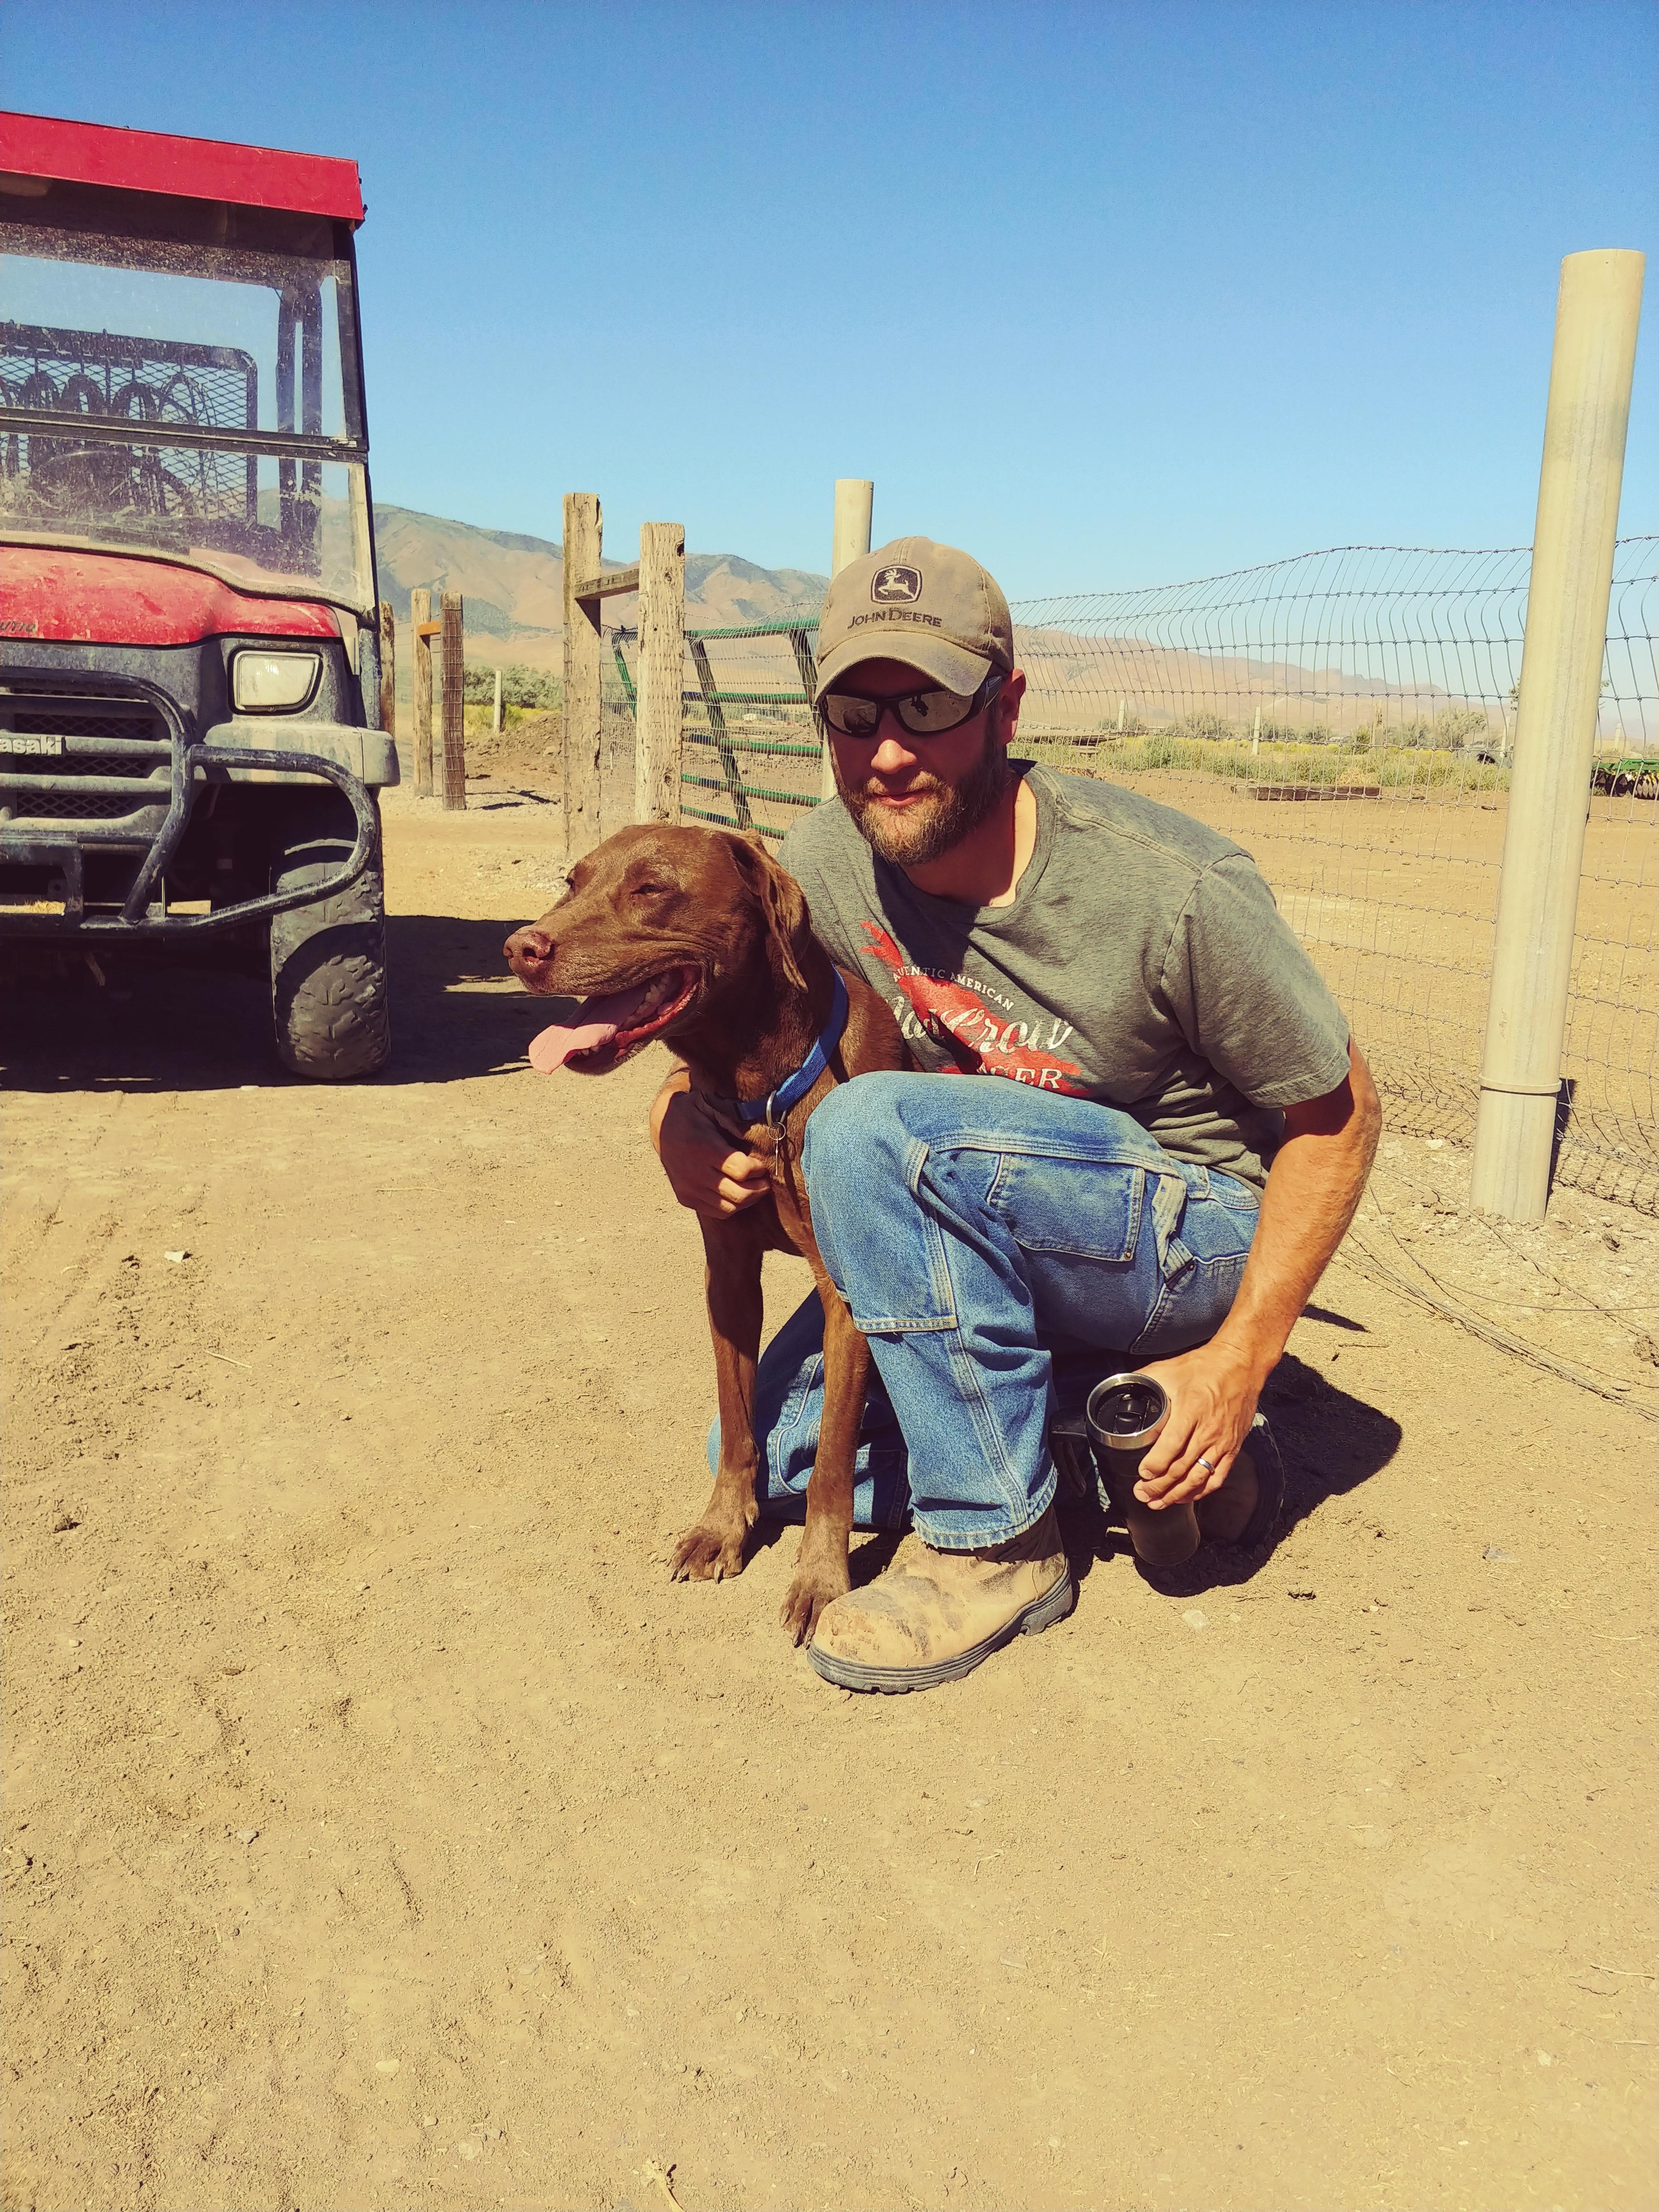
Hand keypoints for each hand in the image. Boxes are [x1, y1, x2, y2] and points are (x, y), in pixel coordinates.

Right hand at [656, 1088, 769, 1217]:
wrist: (661, 1127)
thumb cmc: (693, 1114)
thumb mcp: (711, 1107)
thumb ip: (733, 1120)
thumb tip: (762, 1130)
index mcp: (704, 1148)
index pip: (741, 1170)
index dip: (758, 1169)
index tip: (762, 1164)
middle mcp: (695, 1173)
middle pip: (739, 1194)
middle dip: (759, 1188)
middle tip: (765, 1179)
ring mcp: (689, 1189)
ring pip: (730, 1207)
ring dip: (749, 1199)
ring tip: (756, 1186)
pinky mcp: (686, 1198)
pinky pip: (718, 1212)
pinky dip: (734, 1206)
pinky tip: (739, 1193)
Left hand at [1131, 1341, 1265, 1506]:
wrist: (1241, 1365)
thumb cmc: (1205, 1366)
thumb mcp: (1169, 1369)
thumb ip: (1144, 1381)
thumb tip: (1122, 1389)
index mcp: (1191, 1411)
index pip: (1170, 1447)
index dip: (1154, 1466)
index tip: (1142, 1473)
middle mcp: (1208, 1431)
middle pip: (1181, 1468)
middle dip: (1159, 1487)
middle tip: (1142, 1494)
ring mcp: (1222, 1442)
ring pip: (1198, 1478)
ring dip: (1177, 1495)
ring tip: (1159, 1503)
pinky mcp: (1233, 1448)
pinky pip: (1217, 1477)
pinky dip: (1201, 1491)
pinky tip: (1187, 1497)